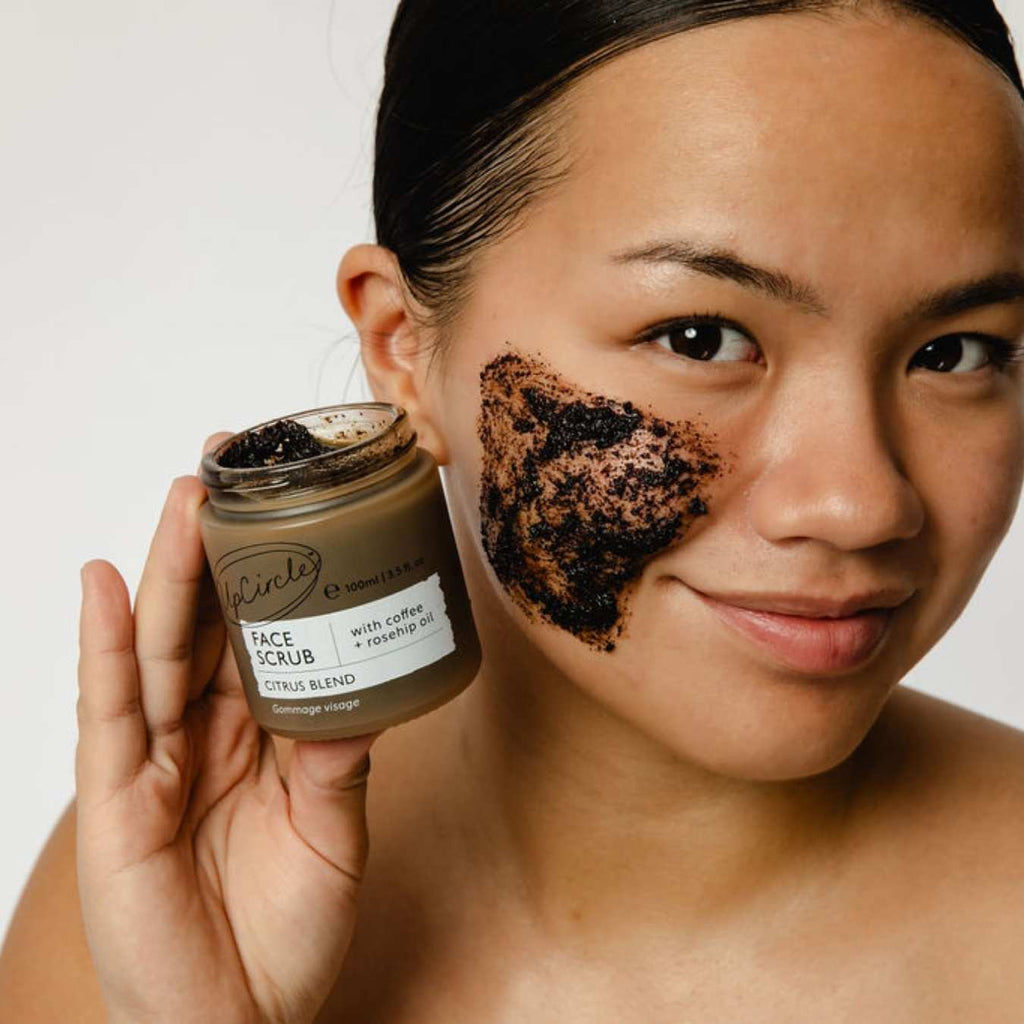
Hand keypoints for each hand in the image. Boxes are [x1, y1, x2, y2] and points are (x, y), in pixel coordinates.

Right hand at [75, 433, 383, 1023]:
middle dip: (217, 545)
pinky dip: (104, 645)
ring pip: (161, 647)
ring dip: (169, 571)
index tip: (288, 504)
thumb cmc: (284, 930)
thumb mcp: (330, 836)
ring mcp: (154, 761)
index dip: (268, 571)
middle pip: (209, 622)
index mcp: (258, 734)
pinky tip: (105, 583)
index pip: (260, 634)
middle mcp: (203, 733)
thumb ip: (339, 766)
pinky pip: (108, 713)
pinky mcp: (114, 801)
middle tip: (232, 466)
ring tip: (186, 498)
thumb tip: (369, 698)